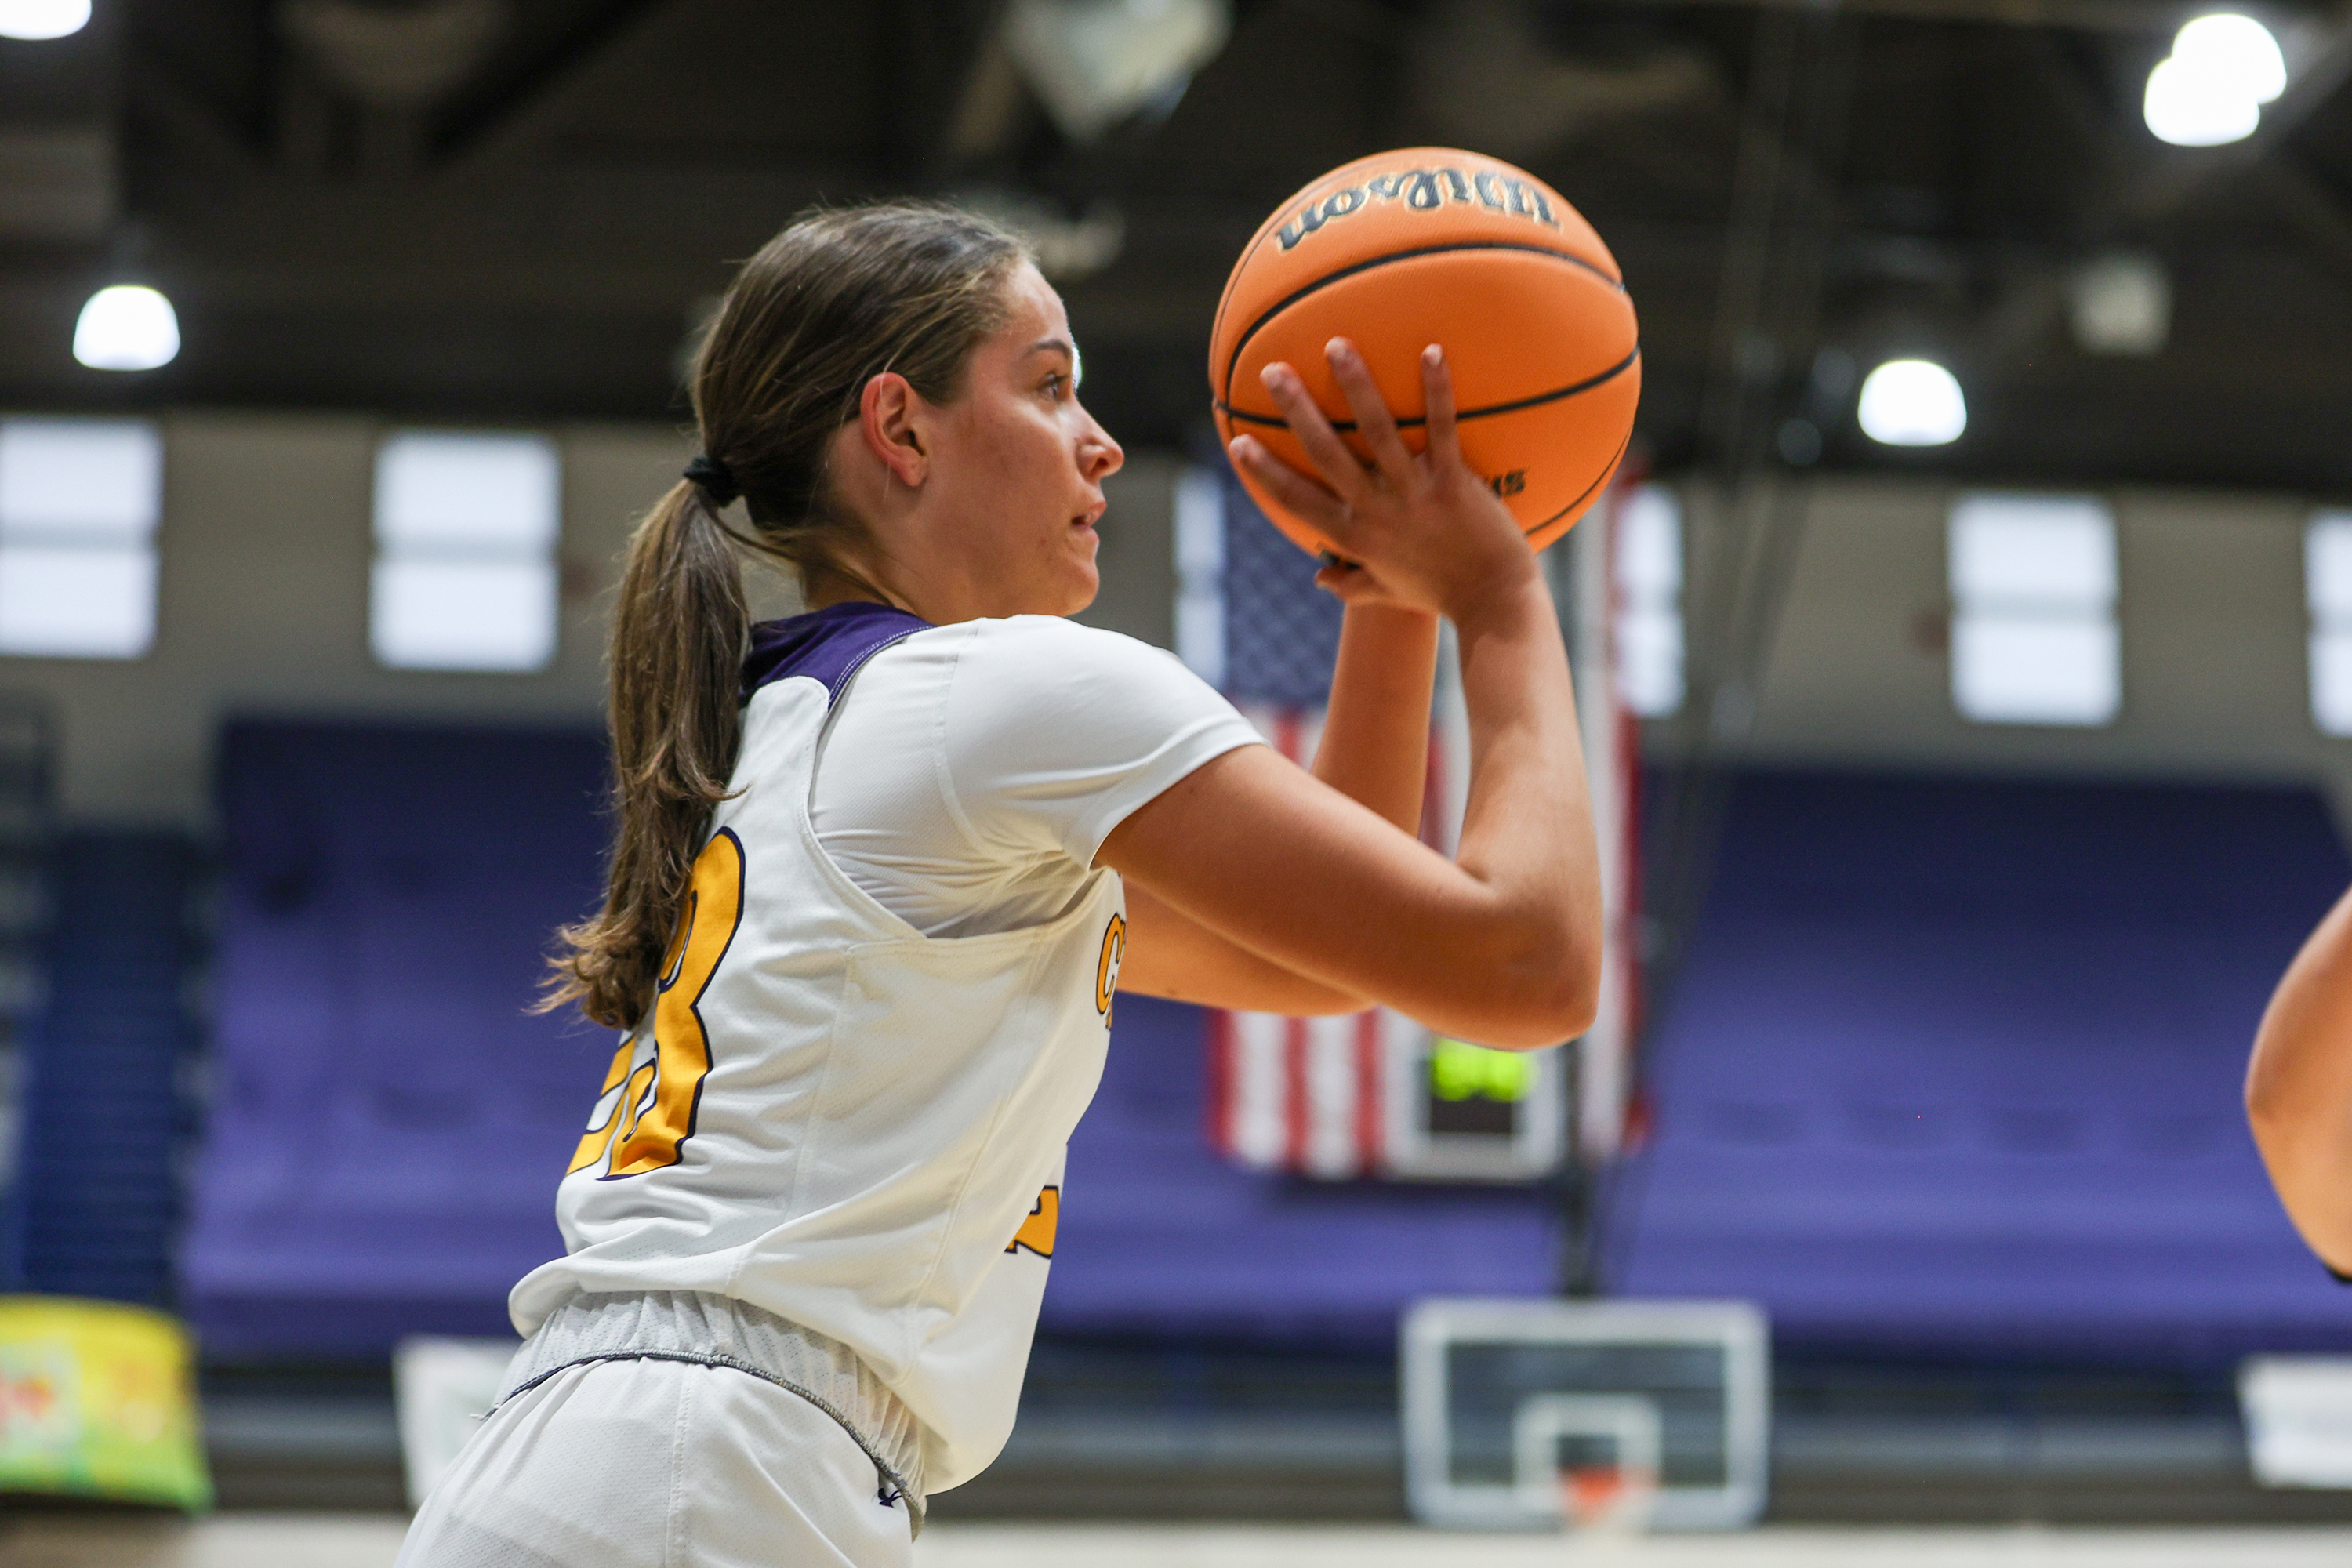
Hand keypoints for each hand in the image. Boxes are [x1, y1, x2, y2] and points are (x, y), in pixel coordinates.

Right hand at [1228, 339, 1537, 624]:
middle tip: (1274, 371)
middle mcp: (1376, 513)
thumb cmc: (1441, 596)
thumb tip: (1320, 579)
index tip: (1237, 442)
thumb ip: (1352, 585)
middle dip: (1296, 410)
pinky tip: (1430, 351)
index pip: (1296, 500)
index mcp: (1354, 537)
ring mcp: (1414, 496)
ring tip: (1337, 344)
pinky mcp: (1454, 483)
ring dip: (1356, 386)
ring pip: (1378, 433)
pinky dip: (1437, 390)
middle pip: (1326, 453)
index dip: (1264, 471)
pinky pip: (1442, 429)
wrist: (1493, 605)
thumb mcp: (1388, 592)